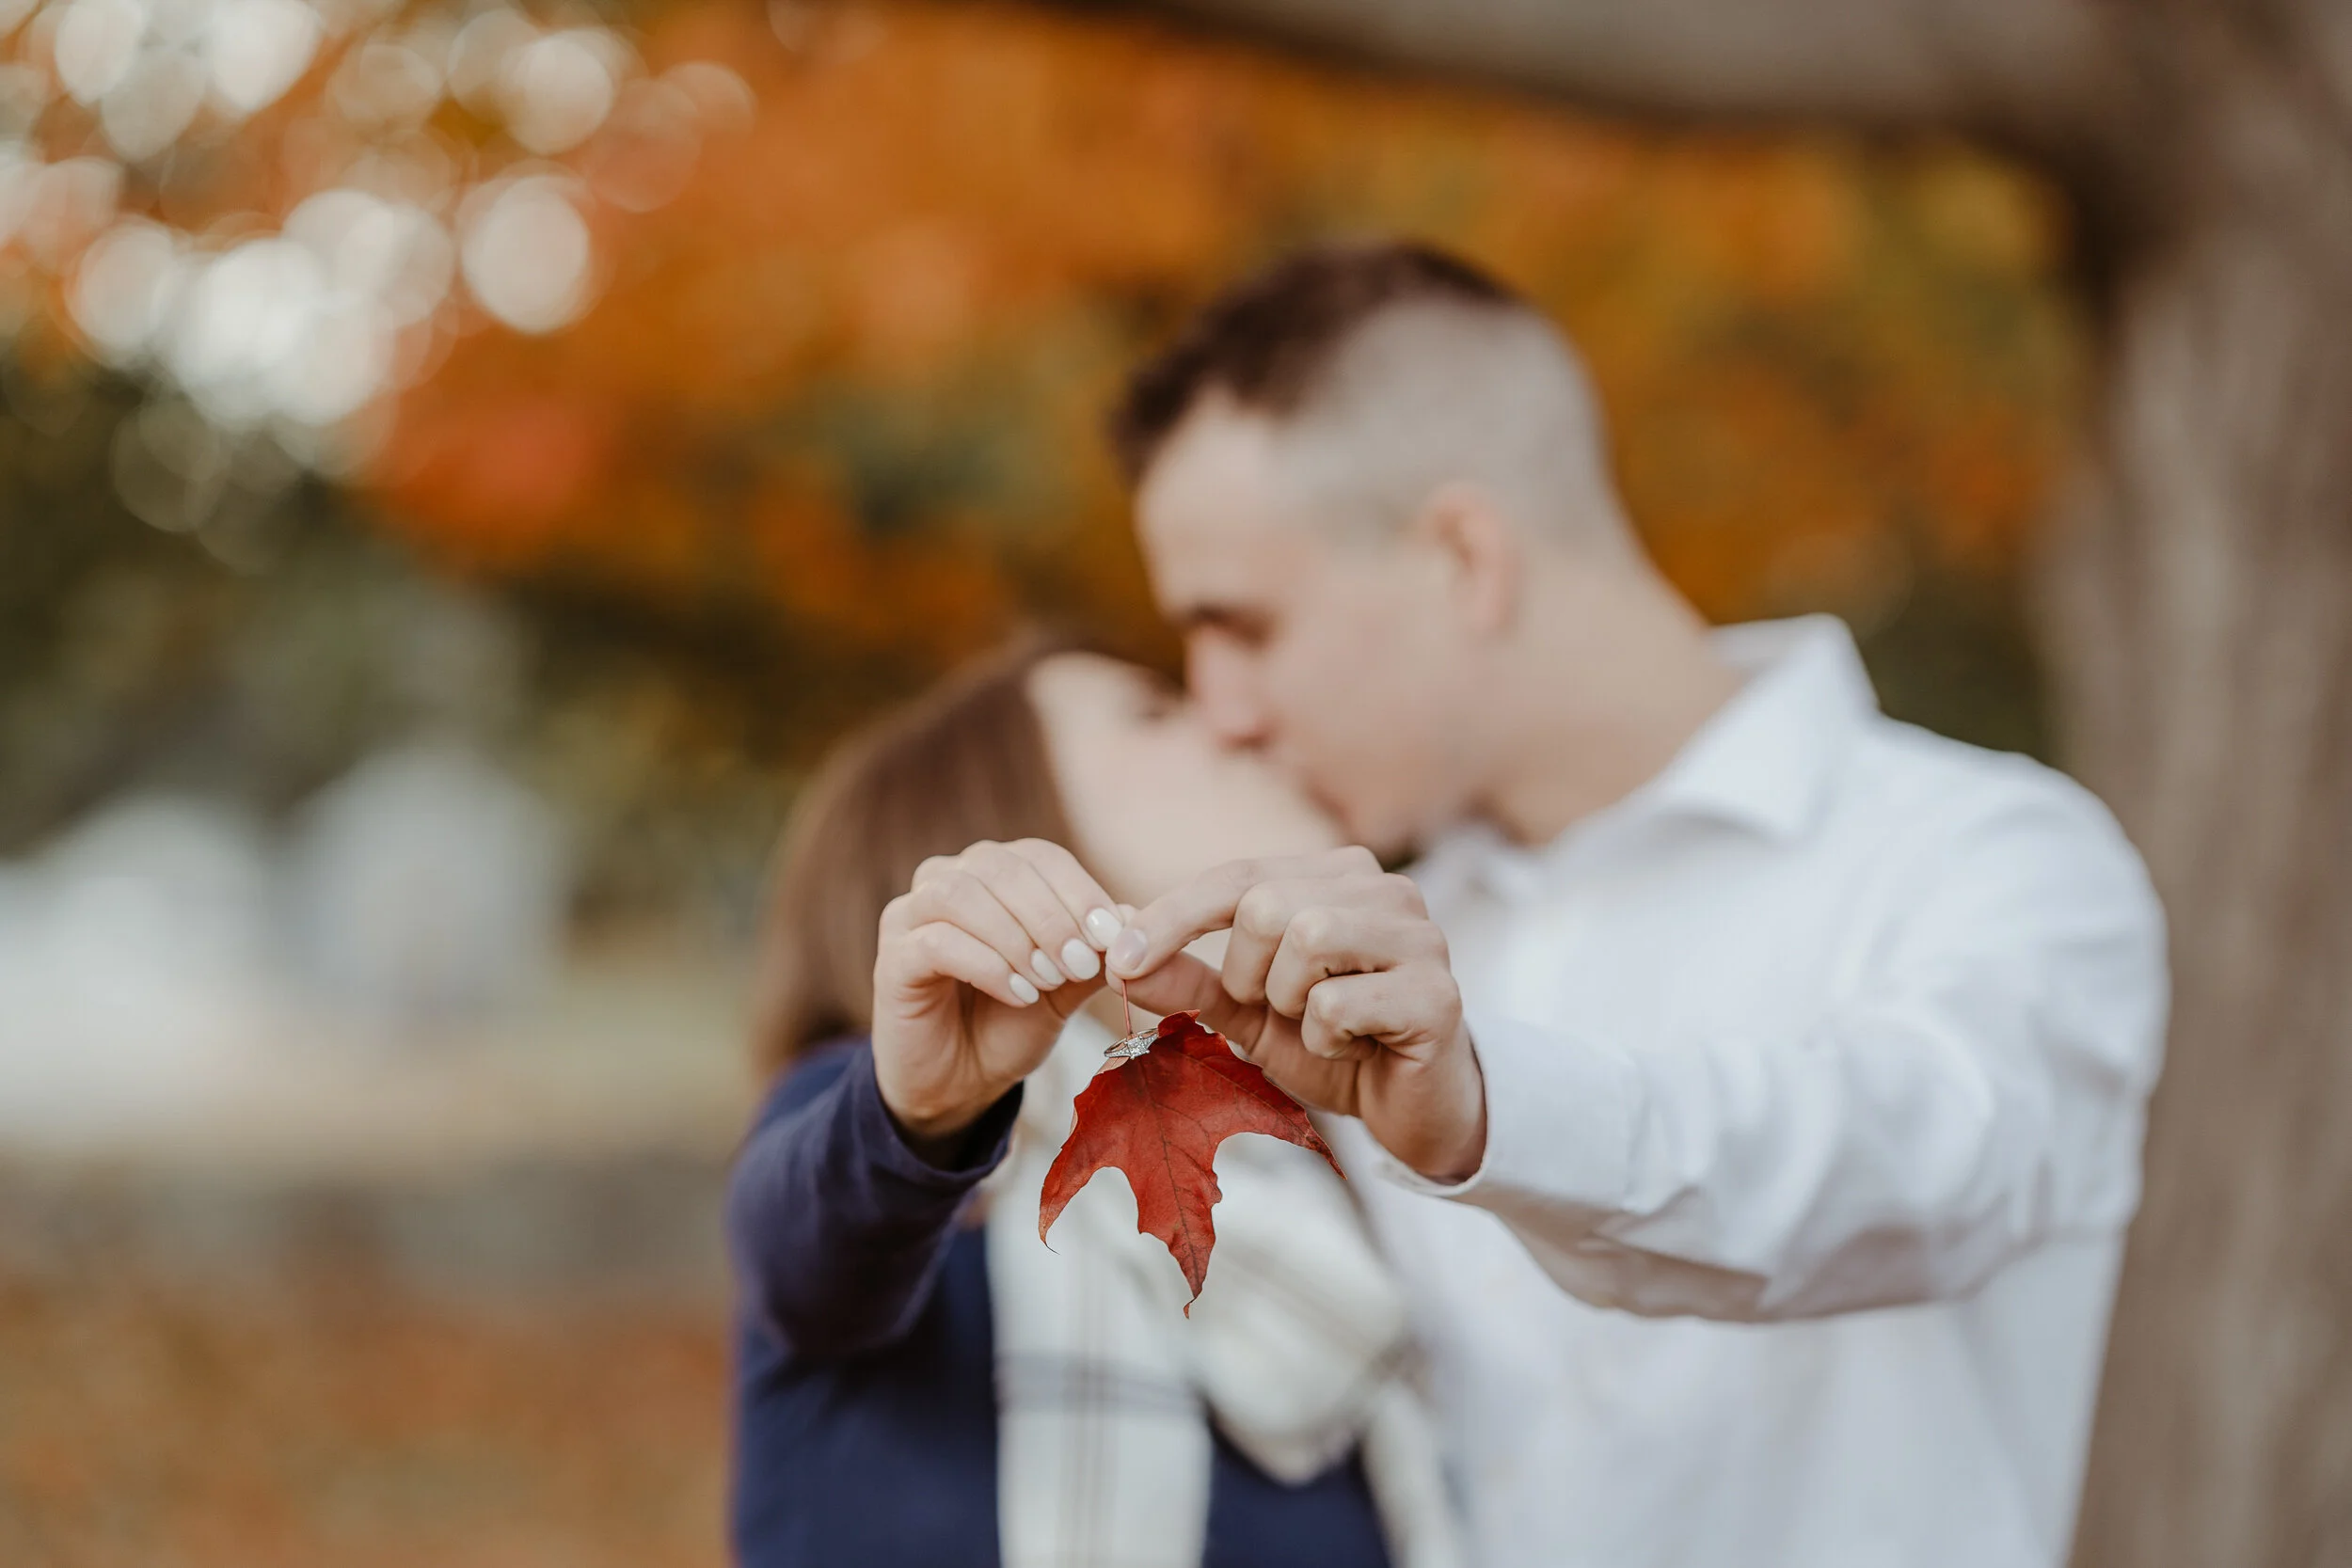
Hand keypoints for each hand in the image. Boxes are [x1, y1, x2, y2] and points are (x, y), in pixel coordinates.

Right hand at [873, 839, 1122, 1158]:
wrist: (961, 1082)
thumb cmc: (1012, 1022)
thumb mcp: (1067, 986)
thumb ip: (1095, 951)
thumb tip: (1133, 917)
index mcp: (991, 874)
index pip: (1038, 855)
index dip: (1078, 889)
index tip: (1112, 935)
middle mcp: (946, 880)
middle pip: (1000, 867)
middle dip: (1050, 915)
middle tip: (1080, 963)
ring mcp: (911, 916)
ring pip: (962, 895)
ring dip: (1016, 937)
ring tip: (1047, 980)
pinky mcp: (892, 960)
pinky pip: (937, 943)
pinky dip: (987, 966)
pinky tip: (1018, 996)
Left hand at [1106, 847, 1487, 1182]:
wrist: (1413, 1110)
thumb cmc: (1334, 1045)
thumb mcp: (1248, 1013)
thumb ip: (1191, 982)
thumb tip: (1116, 962)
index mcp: (1337, 876)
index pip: (1237, 876)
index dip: (1171, 917)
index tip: (1117, 960)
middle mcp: (1384, 889)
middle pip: (1267, 904)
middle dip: (1246, 972)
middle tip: (1276, 1010)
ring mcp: (1420, 936)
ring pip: (1307, 938)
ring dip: (1288, 1002)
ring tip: (1320, 1026)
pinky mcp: (1437, 993)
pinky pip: (1339, 1003)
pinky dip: (1326, 1038)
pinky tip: (1355, 1047)